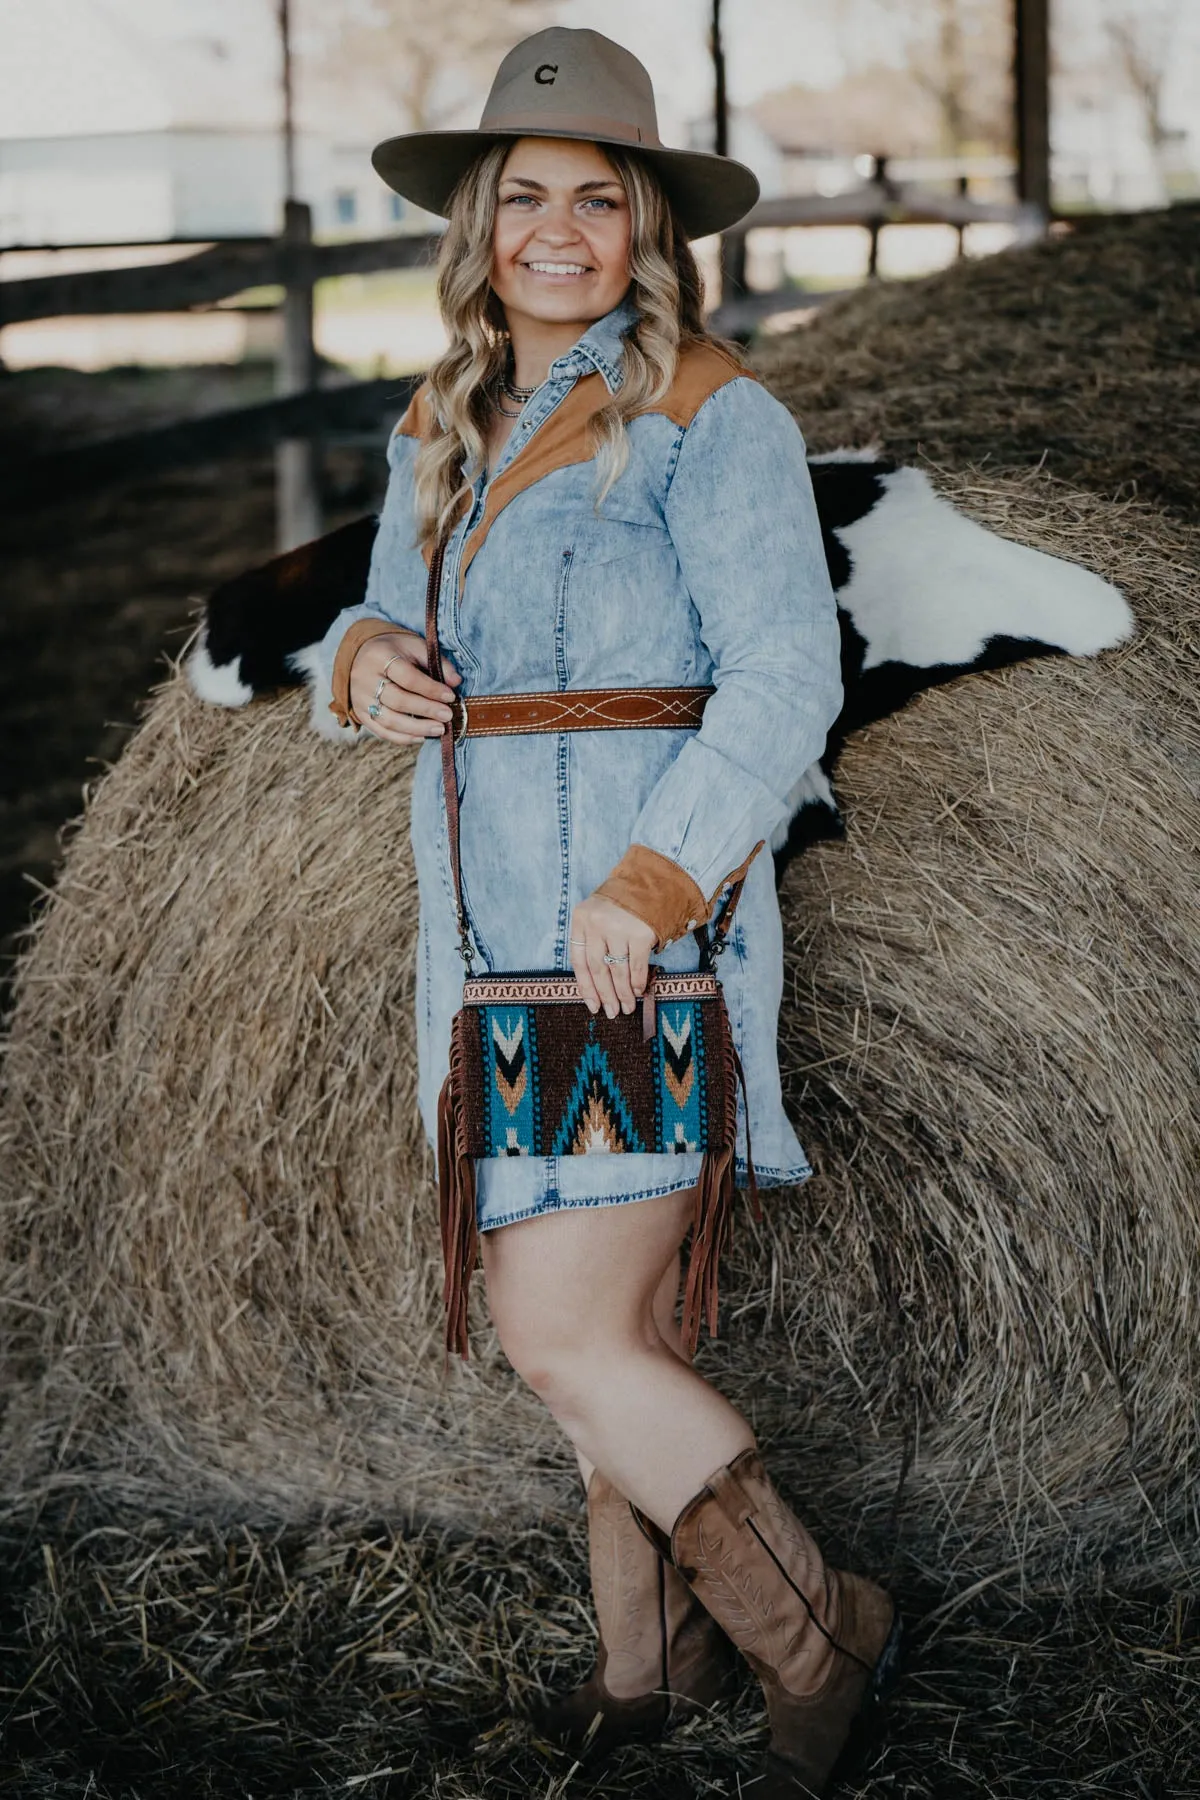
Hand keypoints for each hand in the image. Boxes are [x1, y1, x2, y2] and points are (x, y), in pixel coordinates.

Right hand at [350, 630, 460, 745]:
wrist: (362, 654)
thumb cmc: (394, 650)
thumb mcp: (415, 646)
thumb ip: (437, 662)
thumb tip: (456, 682)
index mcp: (379, 657)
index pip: (407, 677)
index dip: (431, 689)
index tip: (450, 696)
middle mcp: (365, 679)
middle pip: (397, 700)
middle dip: (426, 710)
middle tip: (448, 716)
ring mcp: (360, 699)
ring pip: (389, 720)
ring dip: (417, 728)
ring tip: (439, 729)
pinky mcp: (360, 713)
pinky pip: (381, 731)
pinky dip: (403, 737)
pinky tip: (421, 736)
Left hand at [569, 894, 654, 1018]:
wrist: (653, 881)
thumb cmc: (623, 903)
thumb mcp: (599, 914)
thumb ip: (593, 941)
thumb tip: (598, 984)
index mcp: (581, 920)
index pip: (578, 961)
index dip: (586, 987)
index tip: (593, 1006)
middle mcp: (596, 923)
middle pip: (598, 969)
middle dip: (606, 995)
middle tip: (612, 1012)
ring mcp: (618, 928)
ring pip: (617, 971)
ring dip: (623, 993)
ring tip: (627, 1007)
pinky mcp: (640, 932)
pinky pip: (636, 965)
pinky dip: (637, 982)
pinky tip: (638, 991)